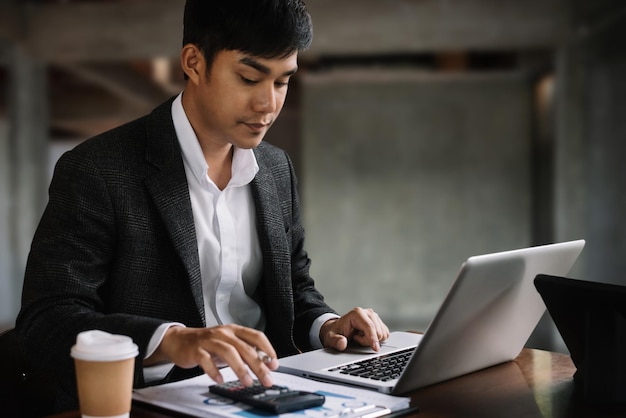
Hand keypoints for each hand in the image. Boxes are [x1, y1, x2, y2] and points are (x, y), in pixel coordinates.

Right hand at [146, 324, 278, 386]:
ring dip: (240, 368)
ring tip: (247, 381)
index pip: (256, 336)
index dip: (267, 349)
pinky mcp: (196, 350)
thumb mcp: (228, 344)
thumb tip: (264, 362)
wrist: (179, 340)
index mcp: (234, 330)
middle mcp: (223, 333)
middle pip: (245, 347)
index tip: (274, 363)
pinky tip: (220, 379)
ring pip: (228, 352)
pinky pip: (206, 360)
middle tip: (266, 378)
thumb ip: (245, 351)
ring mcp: (209, 340)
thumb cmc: (207, 343)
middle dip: (258, 365)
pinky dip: (214, 370)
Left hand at [320, 307, 389, 351]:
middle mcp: (368, 313)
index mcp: (357, 313)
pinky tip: (367, 337)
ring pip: (382, 334)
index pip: (369, 326)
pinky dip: (377, 339)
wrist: (339, 329)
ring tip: (360, 337)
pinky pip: (385, 335)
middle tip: (356, 339)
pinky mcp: (379, 323)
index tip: (375, 349)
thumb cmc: (336, 332)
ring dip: (372, 340)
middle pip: (377, 332)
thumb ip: (335, 341)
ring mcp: (375, 317)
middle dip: (368, 340)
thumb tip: (342, 343)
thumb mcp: (331, 338)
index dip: (373, 338)